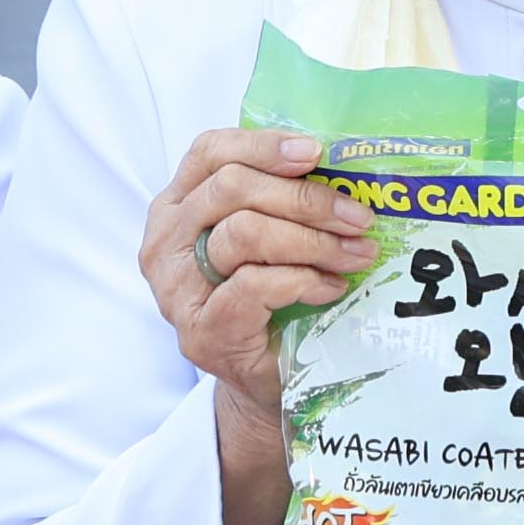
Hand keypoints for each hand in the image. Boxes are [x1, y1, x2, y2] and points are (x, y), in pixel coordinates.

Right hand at [142, 124, 373, 413]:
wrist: (262, 379)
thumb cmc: (267, 301)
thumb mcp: (265, 238)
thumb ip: (278, 200)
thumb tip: (340, 165)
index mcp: (176, 206)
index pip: (209, 152)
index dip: (262, 145)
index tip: (316, 153)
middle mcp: (165, 242)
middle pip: (232, 188)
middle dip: (305, 198)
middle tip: (358, 216)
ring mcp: (177, 289)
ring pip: (244, 233)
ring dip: (313, 240)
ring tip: (354, 254)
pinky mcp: (202, 330)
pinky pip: (254, 285)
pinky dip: (303, 280)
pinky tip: (330, 287)